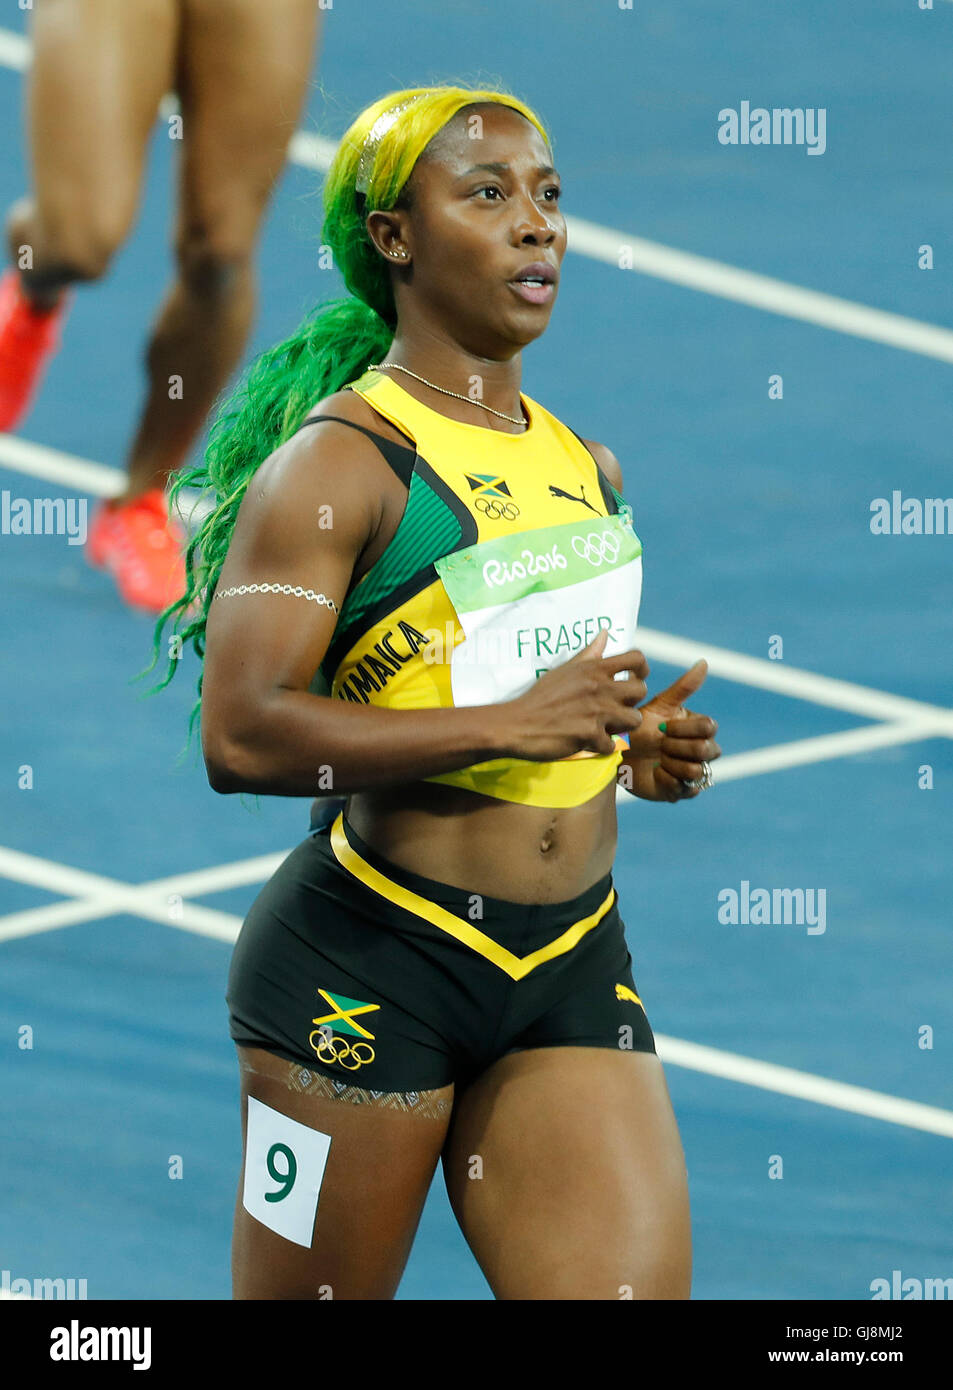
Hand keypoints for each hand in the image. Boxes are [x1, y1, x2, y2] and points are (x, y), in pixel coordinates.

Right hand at [502, 625, 649, 761]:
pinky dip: (602, 747)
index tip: (635, 678)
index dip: (642, 669)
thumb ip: (589, 655)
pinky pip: (613, 744)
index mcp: (593, 669)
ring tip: (606, 727)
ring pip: (634, 719)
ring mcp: (597, 712)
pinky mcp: (590, 736)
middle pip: (640, 691)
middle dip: (632, 701)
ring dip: (622, 726)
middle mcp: (600, 687)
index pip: (636, 659)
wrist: (517, 724)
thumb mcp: (564, 670)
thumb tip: (606, 633)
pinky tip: (589, 742)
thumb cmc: (539, 697)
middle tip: (617, 707)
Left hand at [618, 658, 720, 801]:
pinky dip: (668, 781)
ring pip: (698, 770)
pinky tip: (655, 773)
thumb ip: (683, 687)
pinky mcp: (680, 791)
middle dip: (679, 747)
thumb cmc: (638, 726)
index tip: (663, 727)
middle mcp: (699, 750)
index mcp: (697, 728)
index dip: (686, 728)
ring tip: (656, 759)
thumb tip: (704, 662)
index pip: (709, 727)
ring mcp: (691, 771)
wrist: (616, 753)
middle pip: (708, 750)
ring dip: (673, 764)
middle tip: (658, 745)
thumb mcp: (659, 706)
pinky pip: (686, 790)